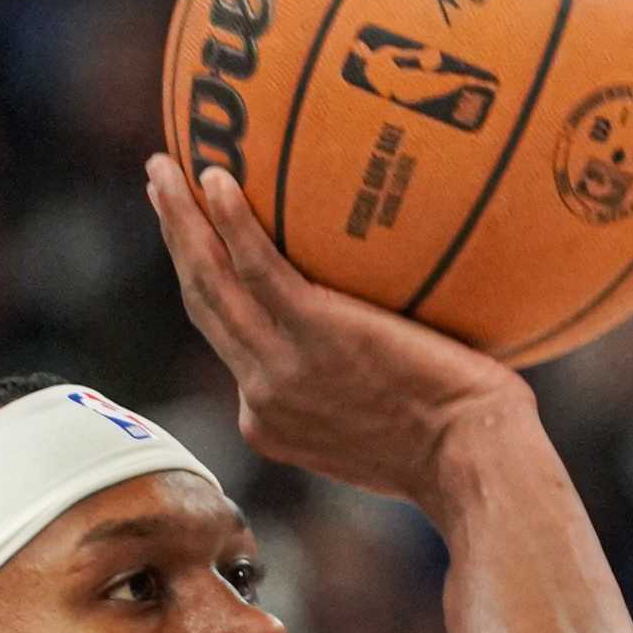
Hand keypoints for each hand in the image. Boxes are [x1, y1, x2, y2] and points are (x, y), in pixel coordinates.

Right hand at [143, 156, 531, 500]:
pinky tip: (215, 179)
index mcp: (272, 417)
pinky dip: (229, 222)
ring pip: (210, 282)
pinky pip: (257, 266)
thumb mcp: (392, 432)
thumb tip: (396, 341)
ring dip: (179, 221)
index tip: (206, 247)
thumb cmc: (463, 448)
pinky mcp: (313, 333)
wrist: (472, 462)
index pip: (234, 344)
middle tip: (160, 185)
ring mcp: (280, 367)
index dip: (212, 289)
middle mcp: (261, 395)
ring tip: (163, 169)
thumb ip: (367, 391)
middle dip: (176, 240)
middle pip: (204, 303)